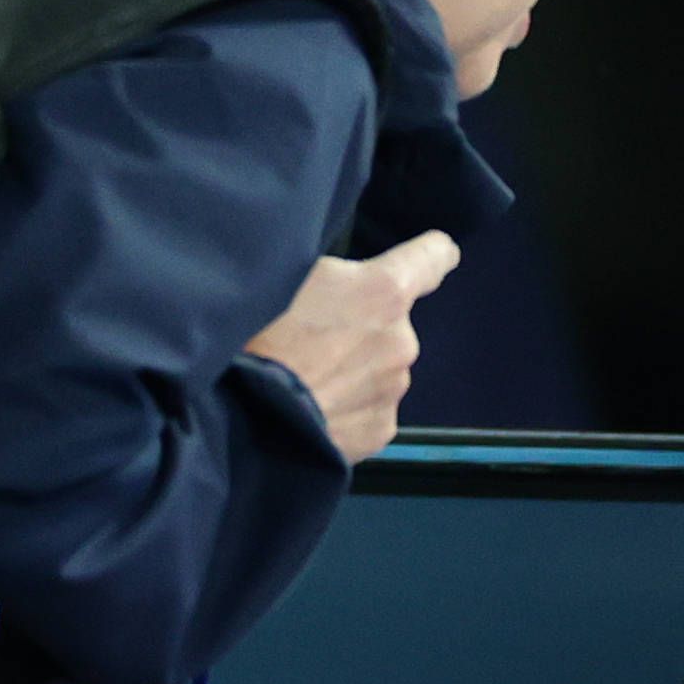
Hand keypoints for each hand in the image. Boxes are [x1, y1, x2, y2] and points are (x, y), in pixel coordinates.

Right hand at [245, 231, 458, 462]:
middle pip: (390, 324)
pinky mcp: (380, 430)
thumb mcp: (289, 279)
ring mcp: (393, 389)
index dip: (433, 253)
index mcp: (383, 292)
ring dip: (351, 370)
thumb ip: (335, 277)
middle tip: (311, 339)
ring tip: (304, 377)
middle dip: (361, 328)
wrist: (245, 419)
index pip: (431, 259)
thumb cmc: (256, 339)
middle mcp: (401, 340)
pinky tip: (311, 407)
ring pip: (378, 369)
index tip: (438, 253)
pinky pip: (368, 409)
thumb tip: (343, 284)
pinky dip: (345, 407)